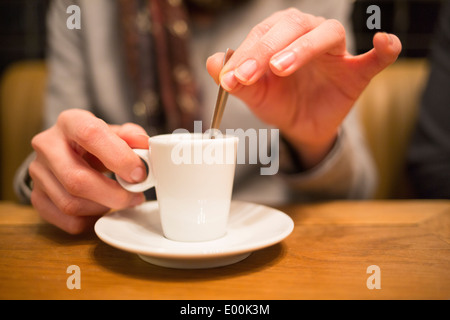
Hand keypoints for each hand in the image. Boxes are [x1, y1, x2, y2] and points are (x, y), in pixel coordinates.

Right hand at [29, 109, 147, 233]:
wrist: (68, 151)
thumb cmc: (97, 142)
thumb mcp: (115, 132)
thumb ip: (132, 136)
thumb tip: (143, 145)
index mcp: (70, 122)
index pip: (90, 134)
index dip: (119, 157)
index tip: (140, 174)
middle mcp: (47, 145)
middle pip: (77, 179)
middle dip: (114, 194)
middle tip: (135, 196)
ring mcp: (39, 173)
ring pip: (71, 204)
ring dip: (104, 207)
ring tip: (121, 200)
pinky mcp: (37, 197)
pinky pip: (67, 219)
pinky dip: (91, 219)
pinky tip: (102, 207)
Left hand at [207, 8, 401, 167]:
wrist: (302, 125)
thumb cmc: (279, 102)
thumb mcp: (254, 95)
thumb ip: (235, 80)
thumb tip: (213, 62)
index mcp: (281, 36)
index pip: (263, 35)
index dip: (246, 54)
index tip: (231, 77)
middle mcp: (309, 34)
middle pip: (293, 27)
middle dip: (268, 49)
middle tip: (251, 73)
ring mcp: (336, 52)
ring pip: (327, 34)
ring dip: (304, 47)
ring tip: (283, 66)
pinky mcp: (357, 71)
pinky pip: (376, 57)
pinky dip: (384, 49)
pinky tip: (383, 43)